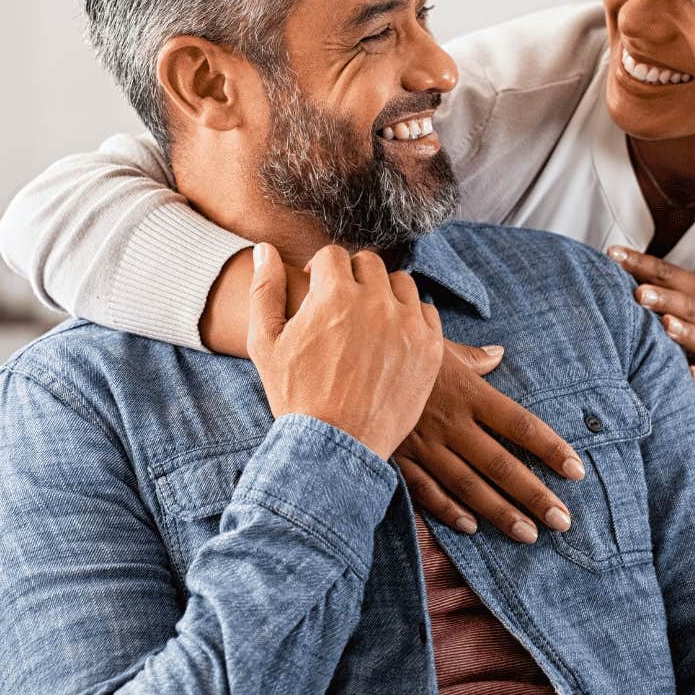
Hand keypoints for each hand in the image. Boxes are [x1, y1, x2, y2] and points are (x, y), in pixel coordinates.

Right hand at [247, 243, 443, 458]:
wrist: (335, 445)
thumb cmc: (295, 394)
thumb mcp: (265, 342)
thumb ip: (265, 289)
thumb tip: (265, 249)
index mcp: (333, 294)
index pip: (333, 255)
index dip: (321, 272)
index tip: (318, 292)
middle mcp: (375, 302)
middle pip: (369, 263)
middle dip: (352, 278)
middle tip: (342, 307)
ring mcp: (407, 324)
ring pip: (401, 283)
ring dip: (384, 293)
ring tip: (368, 321)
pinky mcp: (430, 348)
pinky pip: (425, 312)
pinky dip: (410, 318)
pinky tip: (392, 338)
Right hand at [392, 341, 585, 541]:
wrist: (347, 360)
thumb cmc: (397, 349)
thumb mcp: (437, 345)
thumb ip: (473, 358)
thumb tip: (499, 354)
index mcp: (468, 393)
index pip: (519, 425)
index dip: (550, 449)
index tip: (576, 470)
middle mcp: (451, 422)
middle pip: (501, 464)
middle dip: (534, 496)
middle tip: (562, 521)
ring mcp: (424, 443)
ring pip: (469, 485)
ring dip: (500, 513)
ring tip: (528, 535)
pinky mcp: (398, 457)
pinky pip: (426, 490)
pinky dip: (448, 511)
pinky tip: (472, 527)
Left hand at [607, 247, 694, 392]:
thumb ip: (664, 281)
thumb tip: (616, 263)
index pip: (667, 273)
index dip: (640, 264)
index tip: (612, 255)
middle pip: (684, 304)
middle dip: (662, 299)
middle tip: (638, 293)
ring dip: (682, 332)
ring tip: (665, 325)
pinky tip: (688, 374)